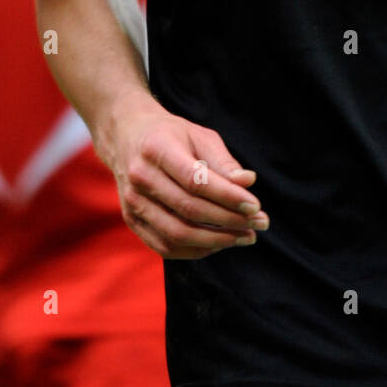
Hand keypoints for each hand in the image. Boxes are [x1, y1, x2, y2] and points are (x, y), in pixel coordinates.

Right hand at [104, 97, 268, 259]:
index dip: (228, 196)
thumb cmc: (171, 135)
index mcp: (157, 149)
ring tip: (245, 237)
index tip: (255, 206)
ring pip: (177, 234)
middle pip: (189, 210)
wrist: (127, 137)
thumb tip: (248, 182)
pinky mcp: (132, 222)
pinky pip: (165, 247)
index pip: (196, 181)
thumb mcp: (199, 135)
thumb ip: (223, 161)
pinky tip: (219, 243)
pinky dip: (196, 250)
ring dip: (217, 240)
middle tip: (259, 224)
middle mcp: (140, 178)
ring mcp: (132, 203)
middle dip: (229, 221)